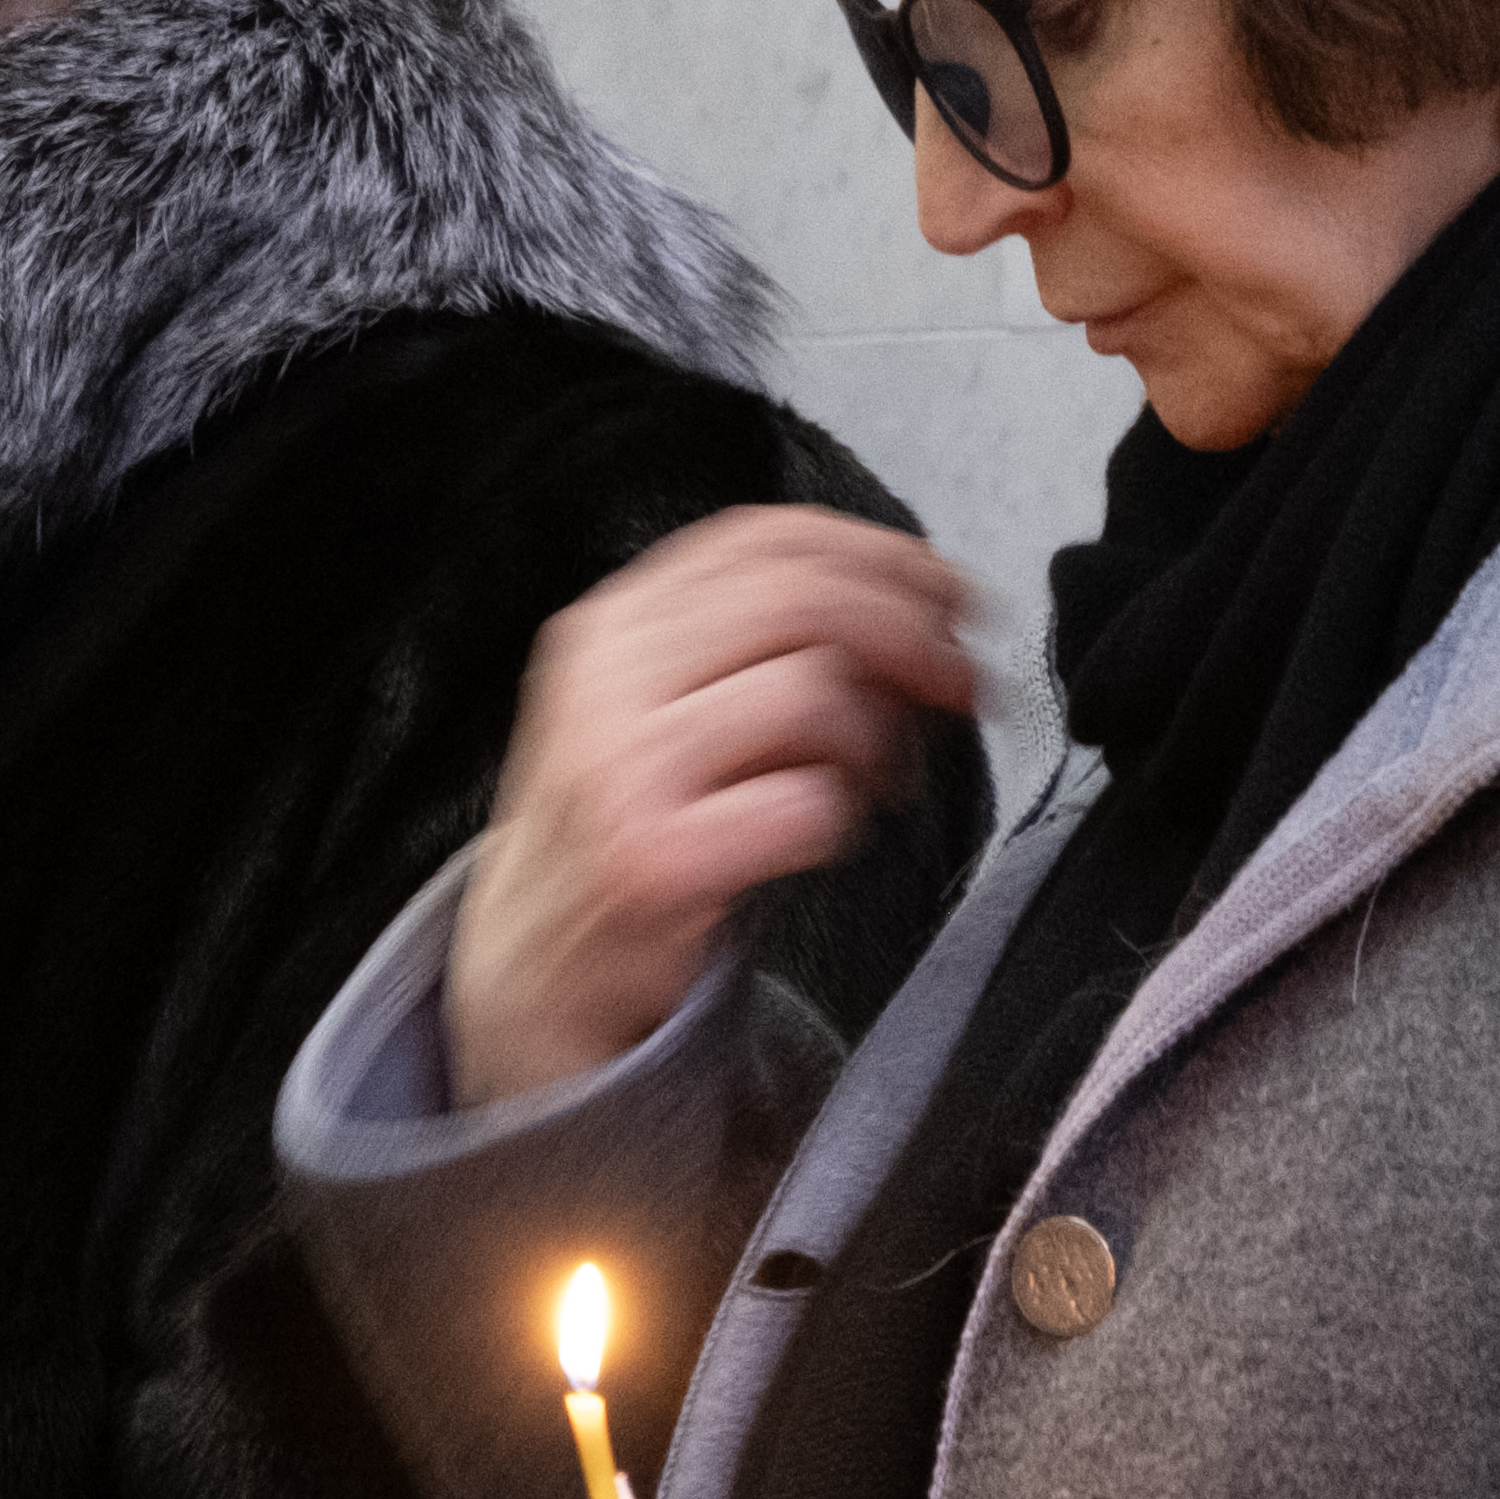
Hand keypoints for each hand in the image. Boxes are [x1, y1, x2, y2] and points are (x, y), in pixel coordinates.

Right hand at [450, 510, 977, 1107]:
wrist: (536, 959)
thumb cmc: (630, 821)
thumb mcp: (665, 700)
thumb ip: (760, 641)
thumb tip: (914, 604)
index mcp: (614, 622)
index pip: (765, 539)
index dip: (878, 553)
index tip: (946, 589)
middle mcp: (608, 679)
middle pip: (804, 599)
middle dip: (913, 634)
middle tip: (963, 681)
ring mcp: (623, 768)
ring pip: (813, 689)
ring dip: (877, 737)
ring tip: (877, 778)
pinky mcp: (655, 857)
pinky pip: (807, 803)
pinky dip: (841, 816)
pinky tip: (822, 833)